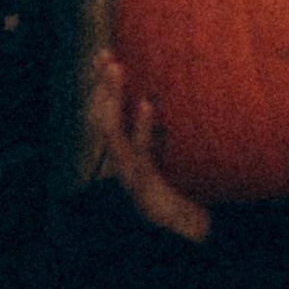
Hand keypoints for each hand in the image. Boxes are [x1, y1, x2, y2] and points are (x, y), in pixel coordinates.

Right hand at [86, 51, 211, 243]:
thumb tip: (181, 101)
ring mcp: (130, 171)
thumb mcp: (176, 159)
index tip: (105, 55)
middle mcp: (123, 160)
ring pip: (110, 130)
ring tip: (117, 69)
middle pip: (101, 116)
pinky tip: (145, 103)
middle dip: (100, 86)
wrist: (188, 234)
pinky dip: (140, 125)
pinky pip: (139, 150)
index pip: (108, 112)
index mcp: (128, 151)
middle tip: (105, 55)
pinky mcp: (144, 183)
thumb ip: (172, 134)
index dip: (103, 86)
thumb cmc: (184, 195)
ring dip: (112, 97)